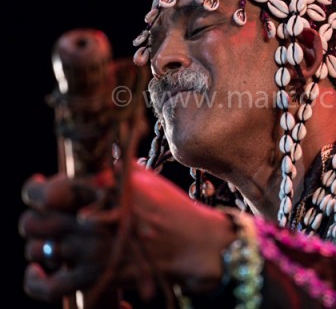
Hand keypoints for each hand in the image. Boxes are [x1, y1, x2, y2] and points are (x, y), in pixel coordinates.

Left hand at [20, 165, 235, 302]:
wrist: (194, 243)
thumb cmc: (173, 208)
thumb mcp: (145, 178)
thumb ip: (115, 168)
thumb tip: (99, 155)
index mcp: (100, 190)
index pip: (46, 191)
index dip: (38, 191)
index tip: (44, 190)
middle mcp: (90, 220)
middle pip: (34, 221)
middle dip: (40, 219)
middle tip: (53, 218)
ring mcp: (92, 250)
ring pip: (37, 250)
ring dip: (42, 246)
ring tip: (56, 242)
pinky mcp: (97, 277)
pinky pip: (49, 286)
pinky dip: (38, 281)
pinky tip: (43, 272)